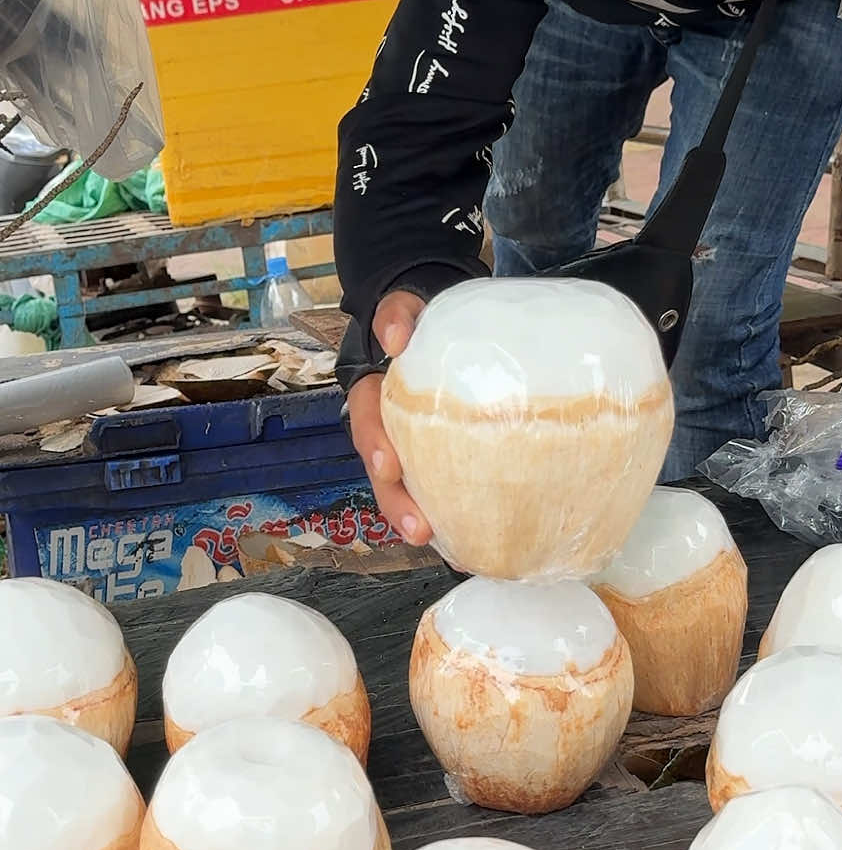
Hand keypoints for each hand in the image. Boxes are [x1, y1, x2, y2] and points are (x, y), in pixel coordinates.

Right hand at [346, 290, 432, 546]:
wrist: (436, 323)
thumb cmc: (418, 316)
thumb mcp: (406, 303)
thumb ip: (398, 313)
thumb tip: (396, 337)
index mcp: (374, 392)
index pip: (367, 419)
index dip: (375, 444)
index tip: (389, 466)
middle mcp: (385, 425)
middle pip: (382, 470)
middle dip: (396, 502)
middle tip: (419, 529)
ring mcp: (408, 444)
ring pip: (403, 488)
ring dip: (416, 519)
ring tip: (440, 546)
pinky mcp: (434, 455)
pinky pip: (434, 488)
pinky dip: (445, 516)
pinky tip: (465, 542)